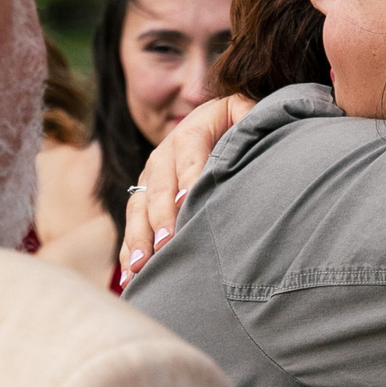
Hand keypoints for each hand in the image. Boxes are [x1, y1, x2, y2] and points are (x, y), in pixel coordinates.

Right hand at [119, 93, 256, 279]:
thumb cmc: (235, 123)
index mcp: (191, 132)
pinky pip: (132, 226)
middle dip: (161, 217)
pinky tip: (132, 276)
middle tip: (167, 243)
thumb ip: (251, 113)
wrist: (210, 122)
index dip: (188, 176)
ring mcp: (149, 179)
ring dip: (139, 238)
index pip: (189, 152)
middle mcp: (163, 156)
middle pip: (159, 186)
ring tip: (142, 264)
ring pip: (138, 209)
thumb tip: (256, 118)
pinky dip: (129, 252)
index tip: (187, 201)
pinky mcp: (142, 200)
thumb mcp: (244, 110)